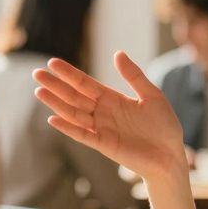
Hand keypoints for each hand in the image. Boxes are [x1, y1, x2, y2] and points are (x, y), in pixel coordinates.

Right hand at [34, 52, 188, 181]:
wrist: (170, 155)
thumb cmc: (164, 126)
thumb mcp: (151, 95)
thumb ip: (134, 76)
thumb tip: (118, 53)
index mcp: (112, 98)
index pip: (86, 83)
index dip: (70, 73)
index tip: (52, 63)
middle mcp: (102, 112)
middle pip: (74, 96)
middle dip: (56, 85)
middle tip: (36, 74)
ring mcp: (101, 129)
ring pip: (74, 114)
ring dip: (56, 103)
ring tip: (39, 91)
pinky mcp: (103, 145)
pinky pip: (82, 135)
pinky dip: (68, 128)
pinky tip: (53, 119)